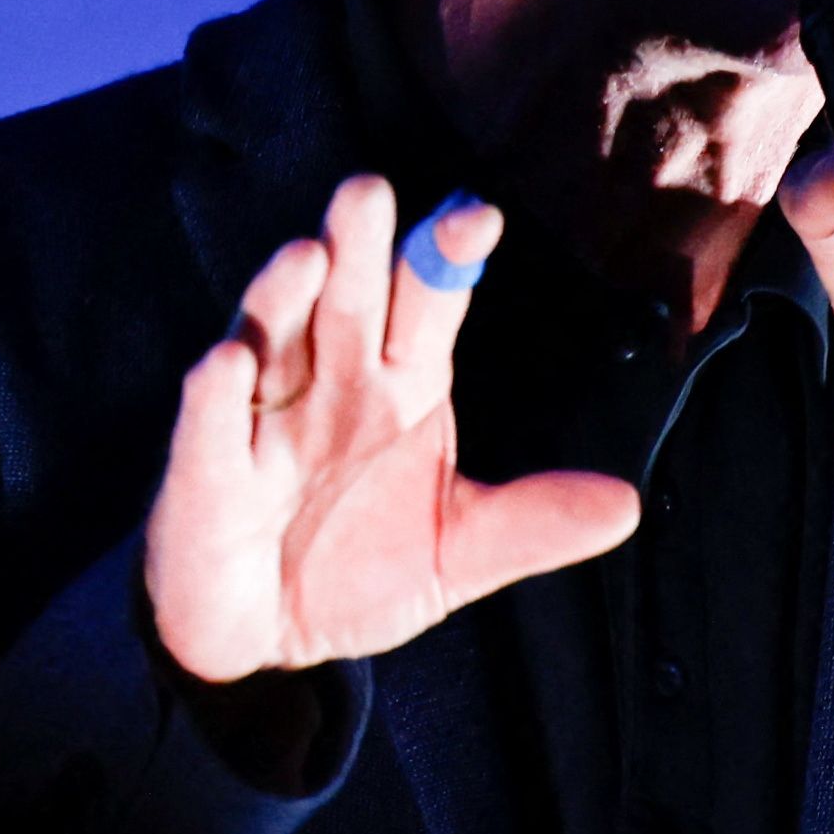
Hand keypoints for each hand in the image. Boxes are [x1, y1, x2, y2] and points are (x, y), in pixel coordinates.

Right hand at [143, 175, 643, 682]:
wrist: (268, 643)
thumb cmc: (358, 574)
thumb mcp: (458, 553)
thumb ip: (532, 524)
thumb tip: (626, 505)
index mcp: (400, 387)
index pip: (426, 306)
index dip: (445, 260)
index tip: (477, 216)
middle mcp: (331, 384)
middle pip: (344, 302)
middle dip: (355, 248)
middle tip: (368, 190)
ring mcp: (264, 421)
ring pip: (270, 339)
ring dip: (280, 296)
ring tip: (305, 256)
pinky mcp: (208, 471)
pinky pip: (210, 425)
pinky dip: (215, 394)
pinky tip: (227, 363)